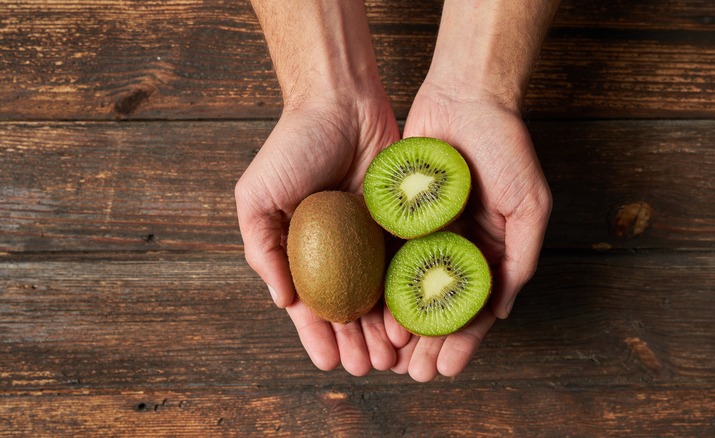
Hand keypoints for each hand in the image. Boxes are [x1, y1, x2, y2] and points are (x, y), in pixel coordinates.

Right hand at [235, 94, 409, 374]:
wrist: (340, 101)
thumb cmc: (292, 145)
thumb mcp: (257, 196)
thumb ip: (262, 248)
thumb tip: (281, 301)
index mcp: (300, 248)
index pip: (310, 304)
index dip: (317, 336)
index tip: (328, 363)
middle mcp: (336, 249)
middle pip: (348, 306)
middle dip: (356, 341)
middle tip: (367, 368)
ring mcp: (369, 238)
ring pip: (380, 294)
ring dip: (384, 328)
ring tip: (393, 356)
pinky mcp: (400, 222)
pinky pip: (405, 264)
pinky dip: (408, 294)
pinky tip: (414, 319)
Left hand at [392, 82, 552, 381]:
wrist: (465, 96)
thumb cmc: (506, 146)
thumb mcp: (530, 204)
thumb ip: (522, 257)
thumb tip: (502, 310)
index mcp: (491, 249)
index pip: (475, 306)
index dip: (463, 341)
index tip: (448, 369)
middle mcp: (457, 246)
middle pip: (439, 306)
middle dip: (429, 342)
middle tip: (414, 374)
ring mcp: (427, 232)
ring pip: (410, 288)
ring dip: (402, 324)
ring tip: (389, 354)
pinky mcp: (399, 214)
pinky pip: (388, 255)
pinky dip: (381, 285)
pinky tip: (371, 310)